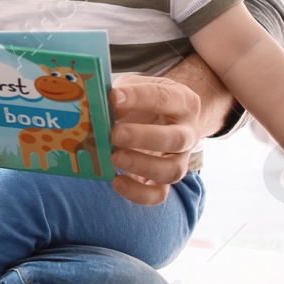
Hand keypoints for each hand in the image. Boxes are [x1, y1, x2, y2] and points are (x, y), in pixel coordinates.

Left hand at [108, 72, 202, 205]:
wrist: (160, 117)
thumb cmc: (142, 101)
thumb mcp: (133, 88)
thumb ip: (119, 95)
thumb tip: (96, 105)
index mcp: (182, 102)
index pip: (163, 98)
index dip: (138, 97)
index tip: (113, 97)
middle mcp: (187, 133)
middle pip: (177, 139)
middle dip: (144, 137)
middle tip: (115, 134)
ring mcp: (180, 160)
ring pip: (172, 171)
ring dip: (142, 166)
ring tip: (114, 157)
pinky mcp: (165, 181)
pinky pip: (159, 194)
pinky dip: (138, 193)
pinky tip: (116, 181)